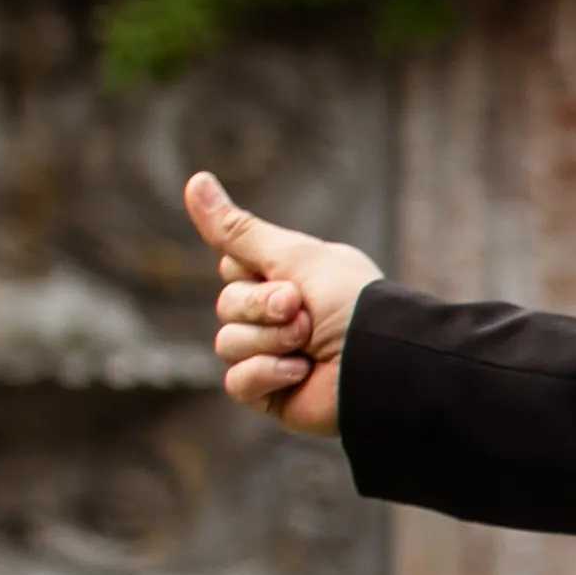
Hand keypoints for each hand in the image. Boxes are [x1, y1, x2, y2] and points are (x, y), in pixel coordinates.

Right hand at [185, 172, 377, 435]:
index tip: (286, 272)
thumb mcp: (293, 255)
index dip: (250, 269)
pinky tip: (302, 372)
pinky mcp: (272, 394)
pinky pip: (238, 382)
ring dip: (269, 340)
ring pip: (227, 344)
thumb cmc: (348, 301)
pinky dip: (268, 374)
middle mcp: (279, 317)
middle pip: (226, 304)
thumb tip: (195, 180)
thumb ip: (239, 230)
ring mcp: (274, 356)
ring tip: (309, 344)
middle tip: (300, 308)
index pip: (232, 266)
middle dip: (262, 306)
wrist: (380, 359)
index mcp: (289, 278)